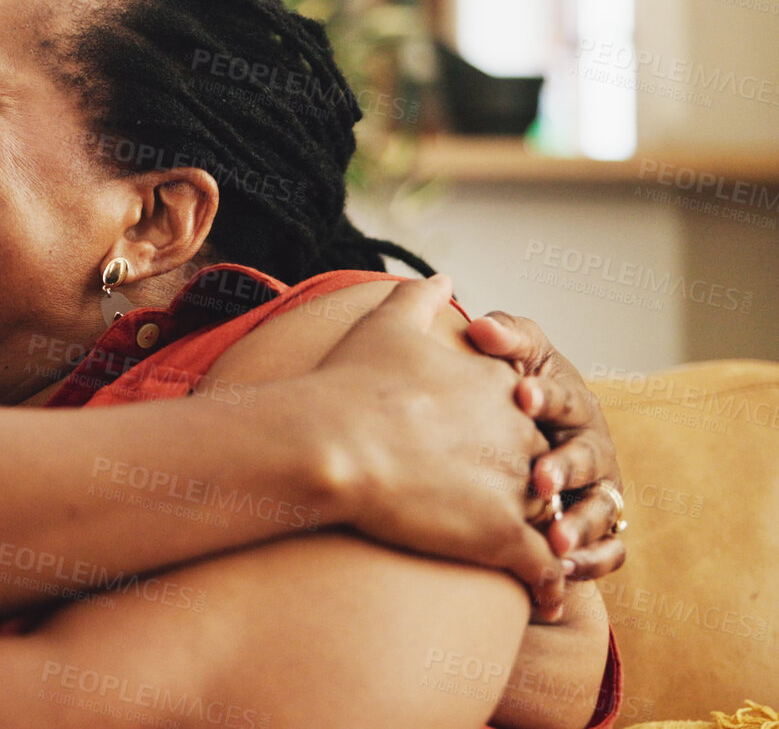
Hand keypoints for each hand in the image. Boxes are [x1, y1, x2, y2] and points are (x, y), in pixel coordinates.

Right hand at [303, 275, 567, 611]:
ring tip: (540, 562)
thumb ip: (421, 296)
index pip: (523, 411)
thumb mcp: (386, 322)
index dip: (503, 433)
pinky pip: (543, 569)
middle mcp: (520, 432)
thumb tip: (443, 278)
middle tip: (510, 509)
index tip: (484, 451)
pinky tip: (545, 600)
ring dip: (546, 538)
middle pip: (538, 463)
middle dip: (528, 486)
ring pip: (548, 516)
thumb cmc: (348, 384)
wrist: (330, 440)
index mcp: (498, 385)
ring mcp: (516, 485)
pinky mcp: (503, 535)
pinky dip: (549, 586)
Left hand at [466, 311, 626, 581]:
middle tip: (540, 478)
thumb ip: (503, 338)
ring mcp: (596, 488)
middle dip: (564, 467)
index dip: (543, 395)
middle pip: (587, 456)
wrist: (506, 438)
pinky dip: (592, 560)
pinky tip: (563, 569)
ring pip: (601, 507)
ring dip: (580, 523)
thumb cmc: (508, 392)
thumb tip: (481, 327)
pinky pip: (608, 549)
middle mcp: (591, 445)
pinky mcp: (595, 526)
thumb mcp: (510, 359)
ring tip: (555, 538)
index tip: (519, 394)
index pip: (562, 395)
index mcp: (570, 401)